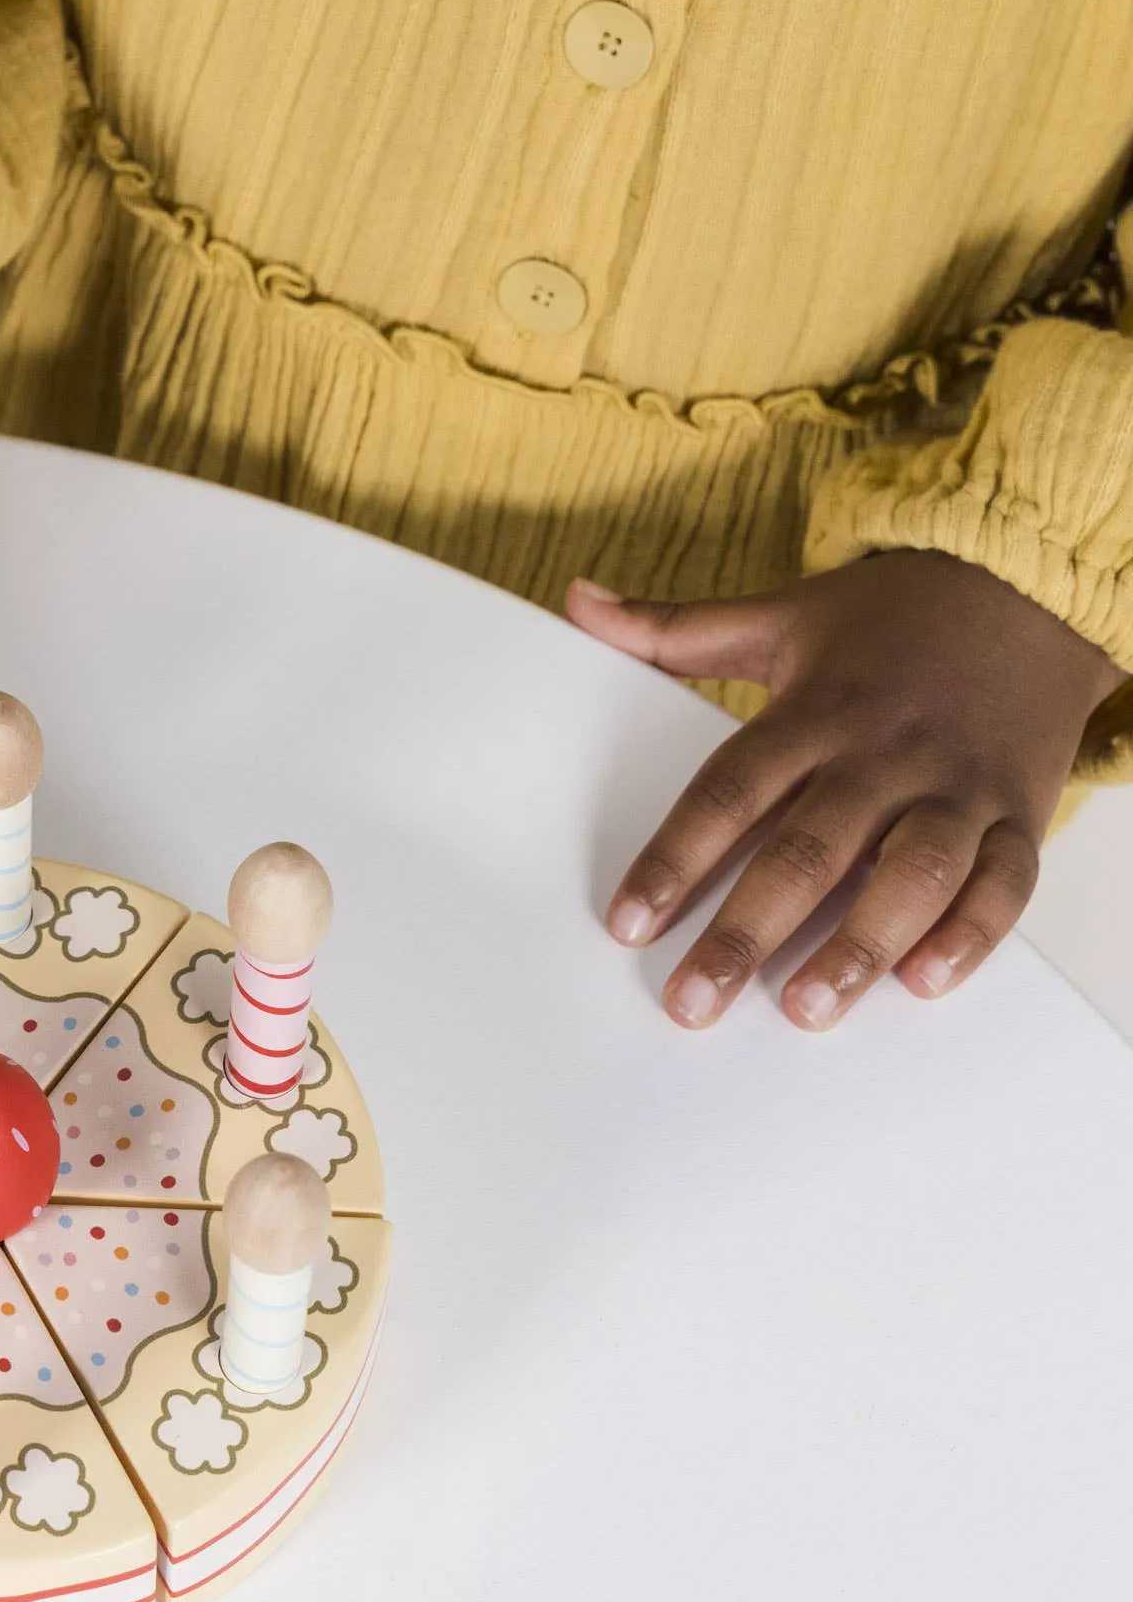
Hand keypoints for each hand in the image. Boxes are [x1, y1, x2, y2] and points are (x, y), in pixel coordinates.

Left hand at [565, 551, 1123, 1030]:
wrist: (1026, 591)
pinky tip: (922, 984)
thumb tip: (576, 600)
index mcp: (816, 711)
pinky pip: (1003, 882)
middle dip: (747, 931)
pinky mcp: (1018, 815)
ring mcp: (957, 786)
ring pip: (911, 873)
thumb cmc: (888, 620)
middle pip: (808, 849)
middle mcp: (884, 753)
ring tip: (803, 1011)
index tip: (628, 923)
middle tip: (694, 1003)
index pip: (730, 790)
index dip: (675, 858)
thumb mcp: (779, 615)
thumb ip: (674, 629)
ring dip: (858, 946)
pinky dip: (970, 935)